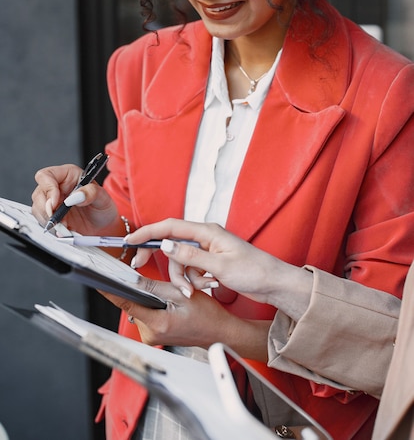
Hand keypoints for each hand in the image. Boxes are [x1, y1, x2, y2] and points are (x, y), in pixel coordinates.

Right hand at [31, 163, 119, 234]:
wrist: (103, 227)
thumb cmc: (103, 207)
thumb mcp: (103, 198)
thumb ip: (91, 193)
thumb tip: (76, 196)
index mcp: (68, 175)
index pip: (47, 175)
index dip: (48, 188)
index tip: (55, 202)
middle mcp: (57, 187)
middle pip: (39, 193)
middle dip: (46, 208)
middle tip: (59, 219)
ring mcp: (53, 202)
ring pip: (38, 209)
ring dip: (49, 220)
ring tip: (66, 226)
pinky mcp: (52, 216)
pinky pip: (43, 221)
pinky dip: (52, 228)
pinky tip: (64, 230)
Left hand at [99, 277, 269, 359]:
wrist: (220, 333)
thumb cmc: (207, 316)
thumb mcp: (181, 293)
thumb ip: (154, 287)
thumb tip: (132, 280)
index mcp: (157, 324)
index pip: (126, 304)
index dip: (110, 291)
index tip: (97, 280)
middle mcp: (150, 334)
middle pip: (132, 304)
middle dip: (140, 292)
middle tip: (158, 286)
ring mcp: (152, 336)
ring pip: (139, 308)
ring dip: (147, 299)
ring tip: (168, 298)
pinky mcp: (154, 335)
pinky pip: (146, 314)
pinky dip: (152, 305)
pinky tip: (167, 304)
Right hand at [127, 219, 312, 319]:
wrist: (274, 284)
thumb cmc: (255, 271)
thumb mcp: (219, 266)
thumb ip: (190, 256)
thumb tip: (165, 246)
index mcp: (207, 231)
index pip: (169, 227)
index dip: (147, 232)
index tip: (129, 240)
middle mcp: (205, 238)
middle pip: (171, 246)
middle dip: (162, 261)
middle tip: (142, 269)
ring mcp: (208, 250)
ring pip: (181, 262)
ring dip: (184, 277)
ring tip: (198, 289)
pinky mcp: (211, 263)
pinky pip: (192, 270)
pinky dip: (194, 280)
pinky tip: (209, 286)